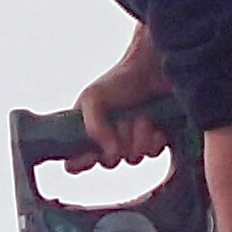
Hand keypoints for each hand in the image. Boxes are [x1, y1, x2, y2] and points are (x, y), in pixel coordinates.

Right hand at [75, 32, 173, 166]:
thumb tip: (110, 152)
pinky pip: (152, 153)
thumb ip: (93, 127)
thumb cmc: (119, 79)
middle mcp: (109, 140)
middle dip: (118, 141)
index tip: (91, 154)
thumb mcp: (93, 98)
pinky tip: (156, 124)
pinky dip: (154, 139)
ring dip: (138, 137)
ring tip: (142, 116)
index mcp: (88, 132)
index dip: (81, 163)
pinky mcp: (154, 141)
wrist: (154, 67)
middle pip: (108, 162)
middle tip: (124, 120)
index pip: (75, 162)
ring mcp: (132, 142)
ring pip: (132, 159)